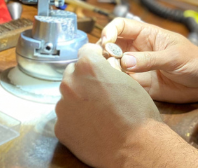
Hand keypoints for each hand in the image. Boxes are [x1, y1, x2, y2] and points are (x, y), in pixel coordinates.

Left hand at [55, 43, 162, 167]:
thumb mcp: (128, 80)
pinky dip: (76, 119)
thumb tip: (103, 68)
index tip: (100, 64)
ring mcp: (62, 107)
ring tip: (99, 112)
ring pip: (68, 96)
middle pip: (73, 73)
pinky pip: (66, 117)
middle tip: (101, 92)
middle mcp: (70, 83)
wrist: (136, 146)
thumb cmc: (137, 113)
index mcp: (88, 66)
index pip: (85, 50)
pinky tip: (92, 125)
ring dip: (79, 99)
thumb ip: (108, 70)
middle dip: (85, 78)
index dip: (96, 57)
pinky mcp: (60, 127)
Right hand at [99, 18, 197, 102]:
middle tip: (103, 62)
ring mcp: (137, 67)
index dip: (110, 31)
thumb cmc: (194, 61)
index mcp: (146, 34)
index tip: (106, 42)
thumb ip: (150, 59)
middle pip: (111, 46)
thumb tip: (124, 61)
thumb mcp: (174, 57)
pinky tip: (114, 87)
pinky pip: (122, 82)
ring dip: (107, 69)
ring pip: (113, 65)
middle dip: (103, 52)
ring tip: (109, 75)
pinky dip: (115, 84)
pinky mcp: (139, 84)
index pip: (121, 26)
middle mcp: (137, 49)